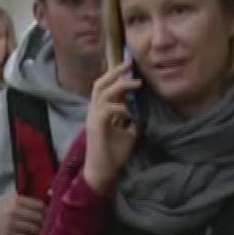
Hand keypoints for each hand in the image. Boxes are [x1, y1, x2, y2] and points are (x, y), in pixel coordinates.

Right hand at [0, 193, 46, 234]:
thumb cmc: (3, 211)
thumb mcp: (13, 202)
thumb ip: (29, 203)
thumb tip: (49, 207)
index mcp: (17, 200)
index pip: (40, 206)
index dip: (48, 212)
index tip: (51, 216)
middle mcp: (14, 211)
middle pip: (39, 218)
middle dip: (46, 224)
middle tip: (50, 228)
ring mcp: (11, 224)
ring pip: (34, 229)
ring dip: (41, 233)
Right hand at [82, 61, 141, 194]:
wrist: (103, 172)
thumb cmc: (113, 154)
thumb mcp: (128, 134)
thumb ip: (132, 121)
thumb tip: (140, 112)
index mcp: (100, 111)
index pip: (106, 87)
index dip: (117, 76)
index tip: (131, 67)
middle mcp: (94, 111)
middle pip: (100, 83)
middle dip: (114, 72)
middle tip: (129, 63)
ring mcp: (93, 117)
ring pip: (102, 92)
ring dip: (120, 85)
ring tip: (137, 83)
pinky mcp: (95, 126)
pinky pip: (107, 109)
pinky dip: (120, 108)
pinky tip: (130, 113)